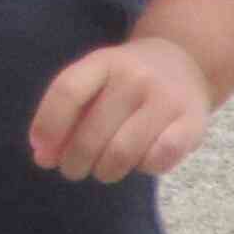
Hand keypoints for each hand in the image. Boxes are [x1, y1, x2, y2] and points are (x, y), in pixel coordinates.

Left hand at [29, 38, 214, 181]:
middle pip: (91, 132)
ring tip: (101, 170)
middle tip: (72, 170)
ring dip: (104, 171)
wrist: (186, 63)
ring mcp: (166, 100)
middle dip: (74, 161)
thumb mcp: (95, 82)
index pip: (67, 92)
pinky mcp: (192, 124)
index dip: (48, 126)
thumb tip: (43, 157)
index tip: (41, 151)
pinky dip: (140, 169)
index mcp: (104, 62)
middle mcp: (136, 77)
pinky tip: (137, 163)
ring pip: (122, 153)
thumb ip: (65, 115)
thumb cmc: (125, 81)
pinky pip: (157, 160)